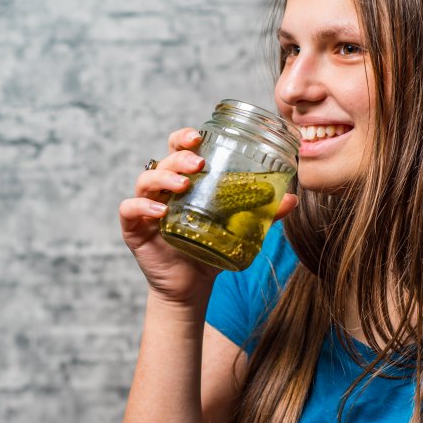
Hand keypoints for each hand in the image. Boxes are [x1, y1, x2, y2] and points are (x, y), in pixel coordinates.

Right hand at [119, 127, 297, 306]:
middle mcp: (163, 189)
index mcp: (184, 180)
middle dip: (179, 157)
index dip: (184, 138)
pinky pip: (130, 209)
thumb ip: (264, 214)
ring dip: (163, 178)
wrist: (192, 286)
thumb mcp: (240, 228)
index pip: (179, 149)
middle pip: (163, 160)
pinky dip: (142, 206)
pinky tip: (160, 211)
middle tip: (198, 164)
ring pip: (145, 180)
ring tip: (183, 186)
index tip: (199, 136)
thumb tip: (292, 199)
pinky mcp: (134, 228)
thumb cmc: (212, 249)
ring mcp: (146, 207)